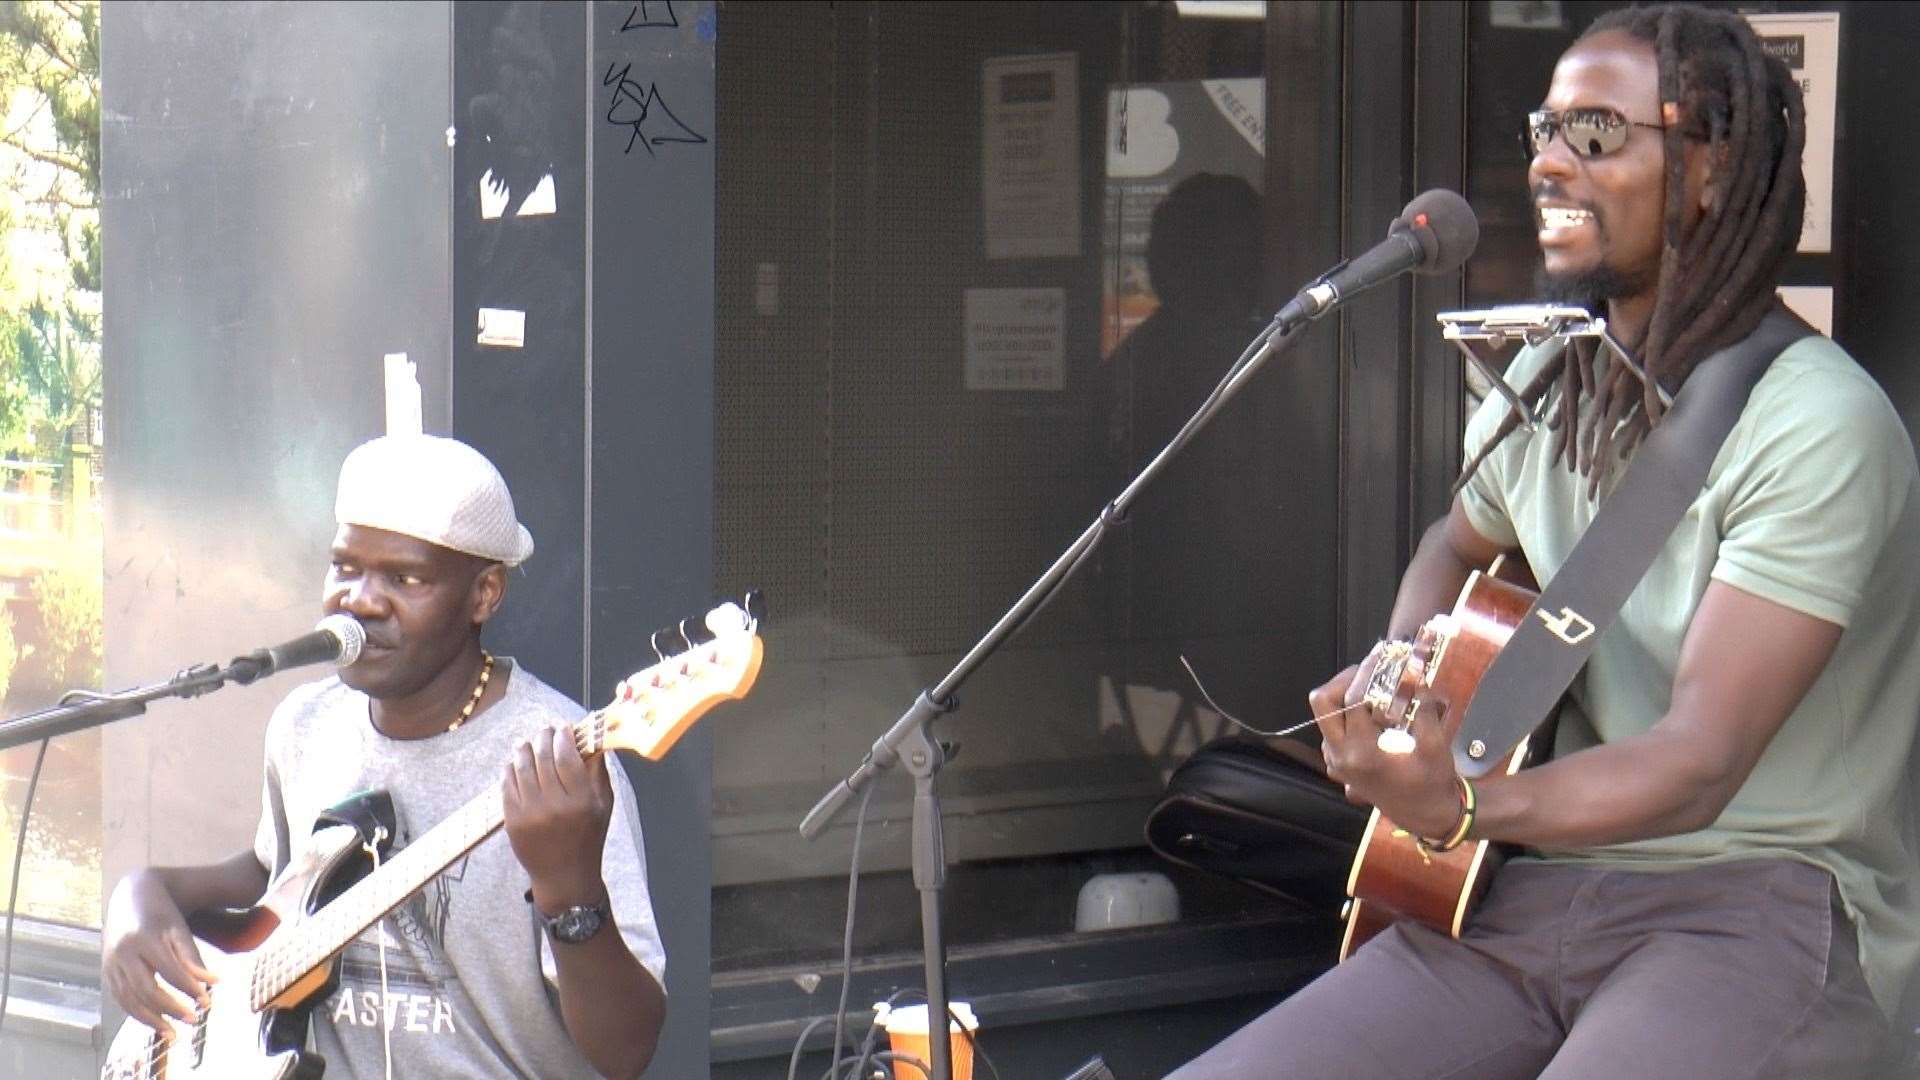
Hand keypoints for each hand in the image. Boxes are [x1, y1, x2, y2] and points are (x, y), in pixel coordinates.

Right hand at [101, 872, 216, 1035]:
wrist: (130, 898)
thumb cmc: (161, 914)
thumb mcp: (180, 928)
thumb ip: (192, 956)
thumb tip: (211, 983)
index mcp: (144, 938)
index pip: (169, 970)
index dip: (188, 987)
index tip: (207, 1001)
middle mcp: (122, 952)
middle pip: (145, 989)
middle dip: (169, 1008)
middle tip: (193, 1020)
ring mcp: (110, 964)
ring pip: (129, 999)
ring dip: (151, 1020)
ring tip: (173, 1034)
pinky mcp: (106, 972)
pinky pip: (120, 999)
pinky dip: (137, 1014)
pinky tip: (156, 1023)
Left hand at [503, 725, 615, 910]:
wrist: (564, 876)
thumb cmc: (589, 838)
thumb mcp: (604, 806)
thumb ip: (598, 772)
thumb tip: (591, 740)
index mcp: (581, 800)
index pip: (567, 756)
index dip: (563, 736)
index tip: (564, 728)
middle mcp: (554, 805)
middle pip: (543, 758)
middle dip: (543, 737)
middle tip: (545, 731)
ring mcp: (530, 814)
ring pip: (522, 768)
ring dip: (523, 749)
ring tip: (526, 743)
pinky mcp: (512, 821)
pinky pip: (507, 786)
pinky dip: (509, 770)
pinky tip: (514, 763)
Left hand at [1312, 650, 1462, 839]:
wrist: (1426, 815)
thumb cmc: (1432, 783)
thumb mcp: (1435, 747)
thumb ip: (1425, 710)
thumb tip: (1416, 677)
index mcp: (1362, 752)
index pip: (1353, 699)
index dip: (1368, 672)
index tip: (1384, 655)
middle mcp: (1341, 756)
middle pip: (1323, 702)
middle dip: (1344, 680)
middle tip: (1369, 669)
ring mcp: (1335, 761)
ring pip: (1324, 715)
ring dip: (1344, 695)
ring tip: (1373, 685)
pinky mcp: (1338, 763)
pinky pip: (1332, 729)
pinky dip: (1347, 713)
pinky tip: (1372, 710)